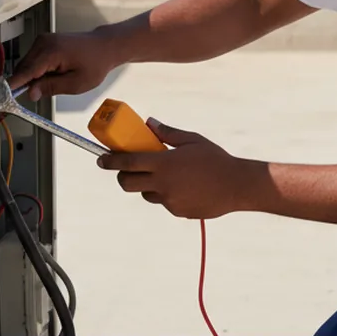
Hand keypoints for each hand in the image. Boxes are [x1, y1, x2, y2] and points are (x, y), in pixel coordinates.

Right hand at [8, 28, 120, 99]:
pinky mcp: (44, 41)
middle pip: (23, 69)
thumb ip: (51, 87)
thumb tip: (30, 93)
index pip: (25, 71)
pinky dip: (37, 70)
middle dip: (26, 83)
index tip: (2, 97)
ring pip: (26, 65)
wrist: (105, 46)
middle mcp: (43, 43)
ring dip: (33, 77)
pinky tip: (53, 73)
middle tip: (39, 95)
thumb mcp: (76, 83)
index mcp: (51, 52)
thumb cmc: (95, 65)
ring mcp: (42, 40)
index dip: (13, 86)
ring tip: (55, 80)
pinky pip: (33, 60)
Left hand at [98, 119, 257, 219]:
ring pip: (146, 193)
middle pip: (128, 183)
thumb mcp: (192, 140)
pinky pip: (164, 202)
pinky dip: (166, 194)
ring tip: (165, 175)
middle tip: (127, 169)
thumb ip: (167, 133)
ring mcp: (169, 200)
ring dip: (146, 185)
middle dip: (122, 176)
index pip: (128, 162)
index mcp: (164, 163)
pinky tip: (184, 186)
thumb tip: (150, 123)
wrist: (236, 186)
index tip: (100, 159)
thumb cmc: (215, 159)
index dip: (110, 161)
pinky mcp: (177, 211)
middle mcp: (163, 184)